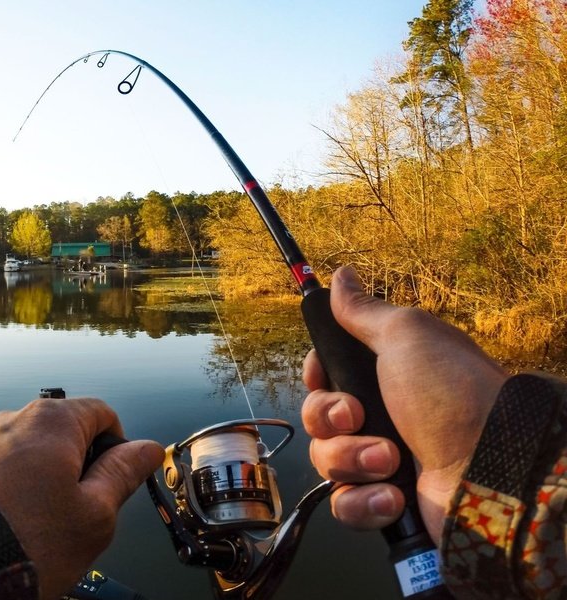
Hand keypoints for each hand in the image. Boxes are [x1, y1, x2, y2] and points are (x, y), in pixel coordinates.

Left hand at [0, 397, 163, 598]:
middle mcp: (16, 417)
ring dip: (49, 481)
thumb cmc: (30, 540)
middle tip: (78, 515)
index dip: (118, 447)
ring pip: (37, 452)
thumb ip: (123, 474)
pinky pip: (7, 467)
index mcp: (54, 419)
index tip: (114, 485)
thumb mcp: (94, 514)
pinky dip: (19, 490)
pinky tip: (14, 523)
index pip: (103, 413)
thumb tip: (148, 448)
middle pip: (68, 432)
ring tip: (41, 526)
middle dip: (81, 468)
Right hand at [301, 266, 507, 543]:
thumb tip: (340, 274)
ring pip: (326, 461)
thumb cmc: (452, 394)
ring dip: (351, 460)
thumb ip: (364, 311)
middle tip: (358, 417)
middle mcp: (381, 417)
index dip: (316, 377)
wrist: (493, 470)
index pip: (323, 375)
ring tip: (391, 461)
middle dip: (330, 418)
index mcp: (384, 376)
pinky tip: (392, 496)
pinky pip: (344, 504)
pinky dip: (363, 502)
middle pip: (317, 417)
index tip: (323, 376)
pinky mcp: (384, 504)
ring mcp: (381, 463)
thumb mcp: (407, 336)